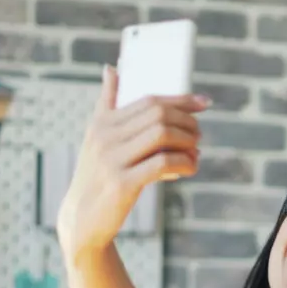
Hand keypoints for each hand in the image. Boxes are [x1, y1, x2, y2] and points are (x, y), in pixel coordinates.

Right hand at [57, 64, 207, 257]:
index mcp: (103, 123)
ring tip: (195, 153)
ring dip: (187, 142)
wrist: (82, 219)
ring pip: (162, 135)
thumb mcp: (96, 137)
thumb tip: (110, 68)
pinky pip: (162, 164)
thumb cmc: (97, 174)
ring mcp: (112, 160)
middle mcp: (105, 137)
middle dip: (187, 122)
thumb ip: (106, 103)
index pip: (149, 101)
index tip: (204, 103)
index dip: (181, 100)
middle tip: (199, 136)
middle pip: (158, 115)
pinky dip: (183, 163)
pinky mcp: (122, 184)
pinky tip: (190, 168)